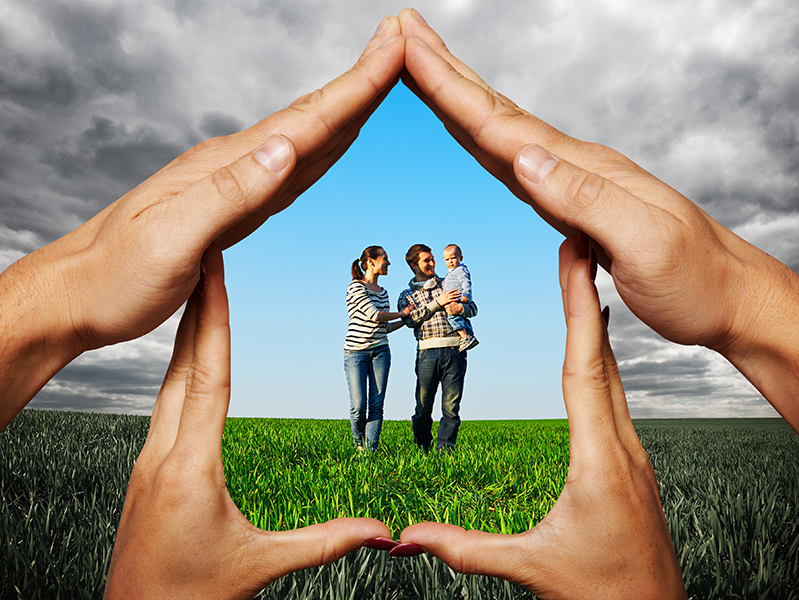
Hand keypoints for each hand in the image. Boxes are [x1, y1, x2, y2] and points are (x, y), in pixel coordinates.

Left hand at [0, 17, 405, 428]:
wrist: (75, 297)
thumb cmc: (114, 276)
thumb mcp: (171, 239)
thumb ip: (231, 193)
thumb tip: (288, 148)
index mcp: (223, 167)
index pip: (302, 122)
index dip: (354, 89)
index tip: (392, 51)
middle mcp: (230, 165)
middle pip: (308, 119)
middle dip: (359, 85)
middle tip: (398, 49)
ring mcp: (229, 184)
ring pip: (302, 141)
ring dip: (343, 113)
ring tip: (376, 85)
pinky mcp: (228, 208)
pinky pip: (286, 174)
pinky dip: (317, 153)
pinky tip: (326, 147)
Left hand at [104, 245, 389, 598]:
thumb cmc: (188, 597)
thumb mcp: (259, 565)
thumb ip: (323, 543)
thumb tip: (381, 532)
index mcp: (189, 466)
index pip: (210, 378)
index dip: (215, 322)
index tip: (215, 274)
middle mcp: (161, 452)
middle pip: (184, 367)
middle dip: (200, 310)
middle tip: (208, 258)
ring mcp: (147, 459)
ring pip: (169, 383)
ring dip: (187, 336)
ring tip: (202, 297)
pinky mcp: (145, 469)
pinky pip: (163, 403)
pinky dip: (179, 369)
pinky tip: (186, 361)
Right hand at [397, 9, 798, 428]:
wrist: (731, 298)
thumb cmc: (696, 280)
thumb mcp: (647, 243)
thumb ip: (584, 199)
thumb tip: (522, 159)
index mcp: (585, 172)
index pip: (505, 125)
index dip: (452, 90)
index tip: (411, 50)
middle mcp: (577, 167)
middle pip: (498, 114)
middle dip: (446, 75)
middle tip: (406, 35)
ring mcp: (577, 182)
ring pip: (505, 133)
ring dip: (461, 100)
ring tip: (427, 70)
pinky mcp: (577, 205)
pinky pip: (519, 164)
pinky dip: (488, 141)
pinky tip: (478, 134)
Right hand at [397, 237, 686, 599]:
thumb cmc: (603, 595)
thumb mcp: (532, 567)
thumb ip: (467, 549)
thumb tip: (407, 536)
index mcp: (600, 460)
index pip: (584, 370)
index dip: (579, 311)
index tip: (577, 259)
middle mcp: (623, 447)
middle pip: (604, 359)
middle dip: (588, 299)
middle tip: (579, 246)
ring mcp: (633, 454)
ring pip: (615, 377)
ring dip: (597, 329)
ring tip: (585, 284)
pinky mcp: (633, 465)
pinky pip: (618, 398)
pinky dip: (604, 363)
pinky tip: (598, 355)